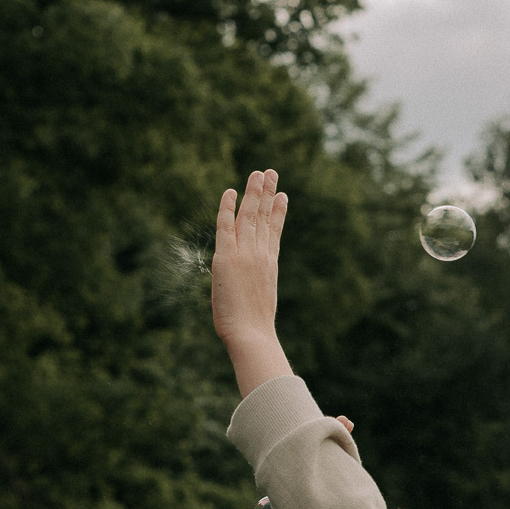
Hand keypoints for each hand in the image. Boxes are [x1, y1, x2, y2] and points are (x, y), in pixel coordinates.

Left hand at [212, 168, 292, 395]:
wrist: (252, 336)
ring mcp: (245, 255)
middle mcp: (260, 256)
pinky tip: (231, 192)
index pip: (274, 233)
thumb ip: (256, 292)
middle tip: (271, 173)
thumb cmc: (255, 331)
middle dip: (268, 194)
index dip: (278, 213)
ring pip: (250, 217)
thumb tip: (256, 301)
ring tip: (259, 173)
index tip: (283, 196)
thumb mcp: (259, 306)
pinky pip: (226, 227)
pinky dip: (228, 209)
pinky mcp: (227, 258)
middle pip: (264, 219)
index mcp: (269, 266)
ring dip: (254, 193)